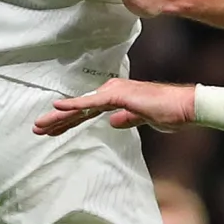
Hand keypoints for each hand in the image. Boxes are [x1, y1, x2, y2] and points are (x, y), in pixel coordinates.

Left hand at [36, 78, 198, 136]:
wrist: (185, 107)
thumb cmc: (170, 112)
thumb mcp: (144, 119)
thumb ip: (128, 119)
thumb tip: (114, 123)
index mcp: (116, 98)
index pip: (87, 112)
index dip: (69, 121)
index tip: (52, 130)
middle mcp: (111, 92)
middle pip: (79, 109)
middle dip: (58, 120)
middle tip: (37, 128)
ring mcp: (114, 92)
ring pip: (81, 106)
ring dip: (59, 116)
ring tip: (40, 124)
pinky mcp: (119, 96)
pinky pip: (91, 103)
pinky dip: (74, 105)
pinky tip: (58, 107)